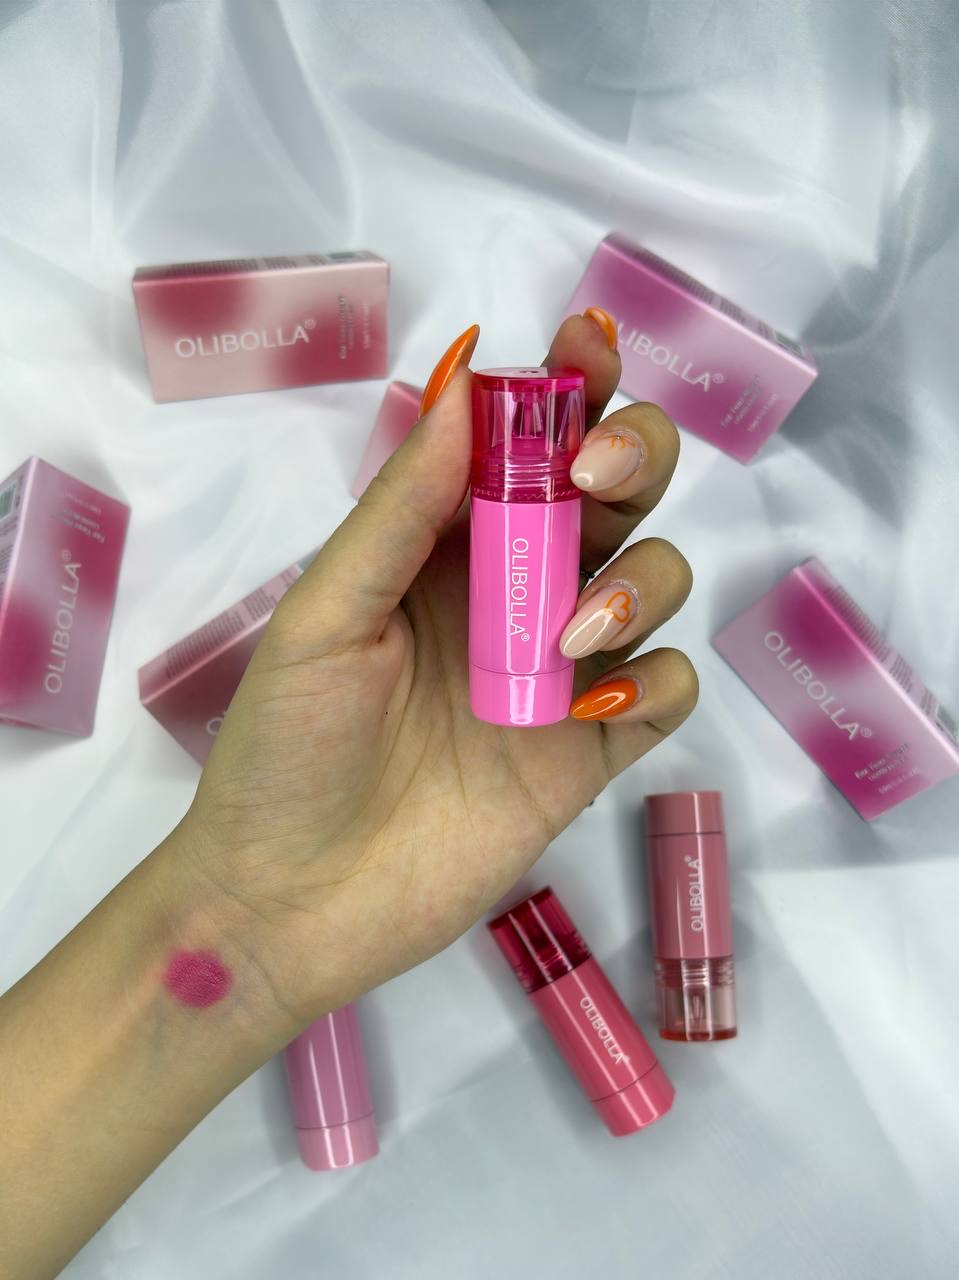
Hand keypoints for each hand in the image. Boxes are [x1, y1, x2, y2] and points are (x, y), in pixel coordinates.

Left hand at [180, 313, 696, 1020]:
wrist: (293, 898)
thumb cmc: (285, 747)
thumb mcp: (326, 613)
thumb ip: (402, 507)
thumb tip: (468, 382)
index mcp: (447, 545)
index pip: (527, 443)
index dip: (570, 386)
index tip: (585, 347)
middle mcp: (517, 592)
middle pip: (620, 492)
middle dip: (632, 455)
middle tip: (593, 475)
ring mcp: (563, 671)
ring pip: (657, 579)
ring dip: (639, 580)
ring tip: (571, 634)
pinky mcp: (592, 750)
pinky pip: (668, 690)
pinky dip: (657, 681)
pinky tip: (598, 702)